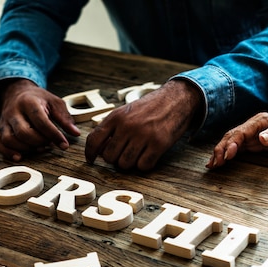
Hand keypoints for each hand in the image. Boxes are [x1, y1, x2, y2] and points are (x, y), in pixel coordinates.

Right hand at [0, 79, 80, 161]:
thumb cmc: (38, 99)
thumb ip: (64, 118)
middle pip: (24, 132)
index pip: (41, 121)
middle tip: (49, 145)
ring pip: (9, 139)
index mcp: (29, 102)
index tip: (64, 145)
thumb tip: (75, 134)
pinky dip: (7, 152)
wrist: (16, 92)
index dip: (54, 135)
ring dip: (26, 149)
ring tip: (38, 148)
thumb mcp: (54, 102)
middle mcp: (14, 111)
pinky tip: (20, 157)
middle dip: (39, 142)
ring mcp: (4, 121)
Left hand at [85, 79, 199, 170]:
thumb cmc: (150, 108)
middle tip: (123, 154)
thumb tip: (99, 150)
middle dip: (114, 159)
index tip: (91, 160)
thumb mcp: (126, 112)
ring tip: (136, 154)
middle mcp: (128, 126)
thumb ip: (112, 128)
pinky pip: (143, 166)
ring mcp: (143, 135)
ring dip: (130, 163)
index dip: (90, 153)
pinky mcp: (159, 144)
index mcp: (116, 117)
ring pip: (125, 164)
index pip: (94, 140)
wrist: (177, 99)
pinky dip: (144, 165)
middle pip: (109, 157)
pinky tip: (148, 155)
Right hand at [207, 110, 267, 168]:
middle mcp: (251, 127)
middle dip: (220, 150)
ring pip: (230, 142)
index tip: (227, 155)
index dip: (231, 144)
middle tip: (214, 163)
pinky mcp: (251, 141)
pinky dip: (226, 154)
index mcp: (259, 122)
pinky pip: (235, 147)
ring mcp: (250, 134)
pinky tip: (219, 161)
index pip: (240, 133)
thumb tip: (261, 138)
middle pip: (231, 137)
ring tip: (212, 164)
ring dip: (220, 153)